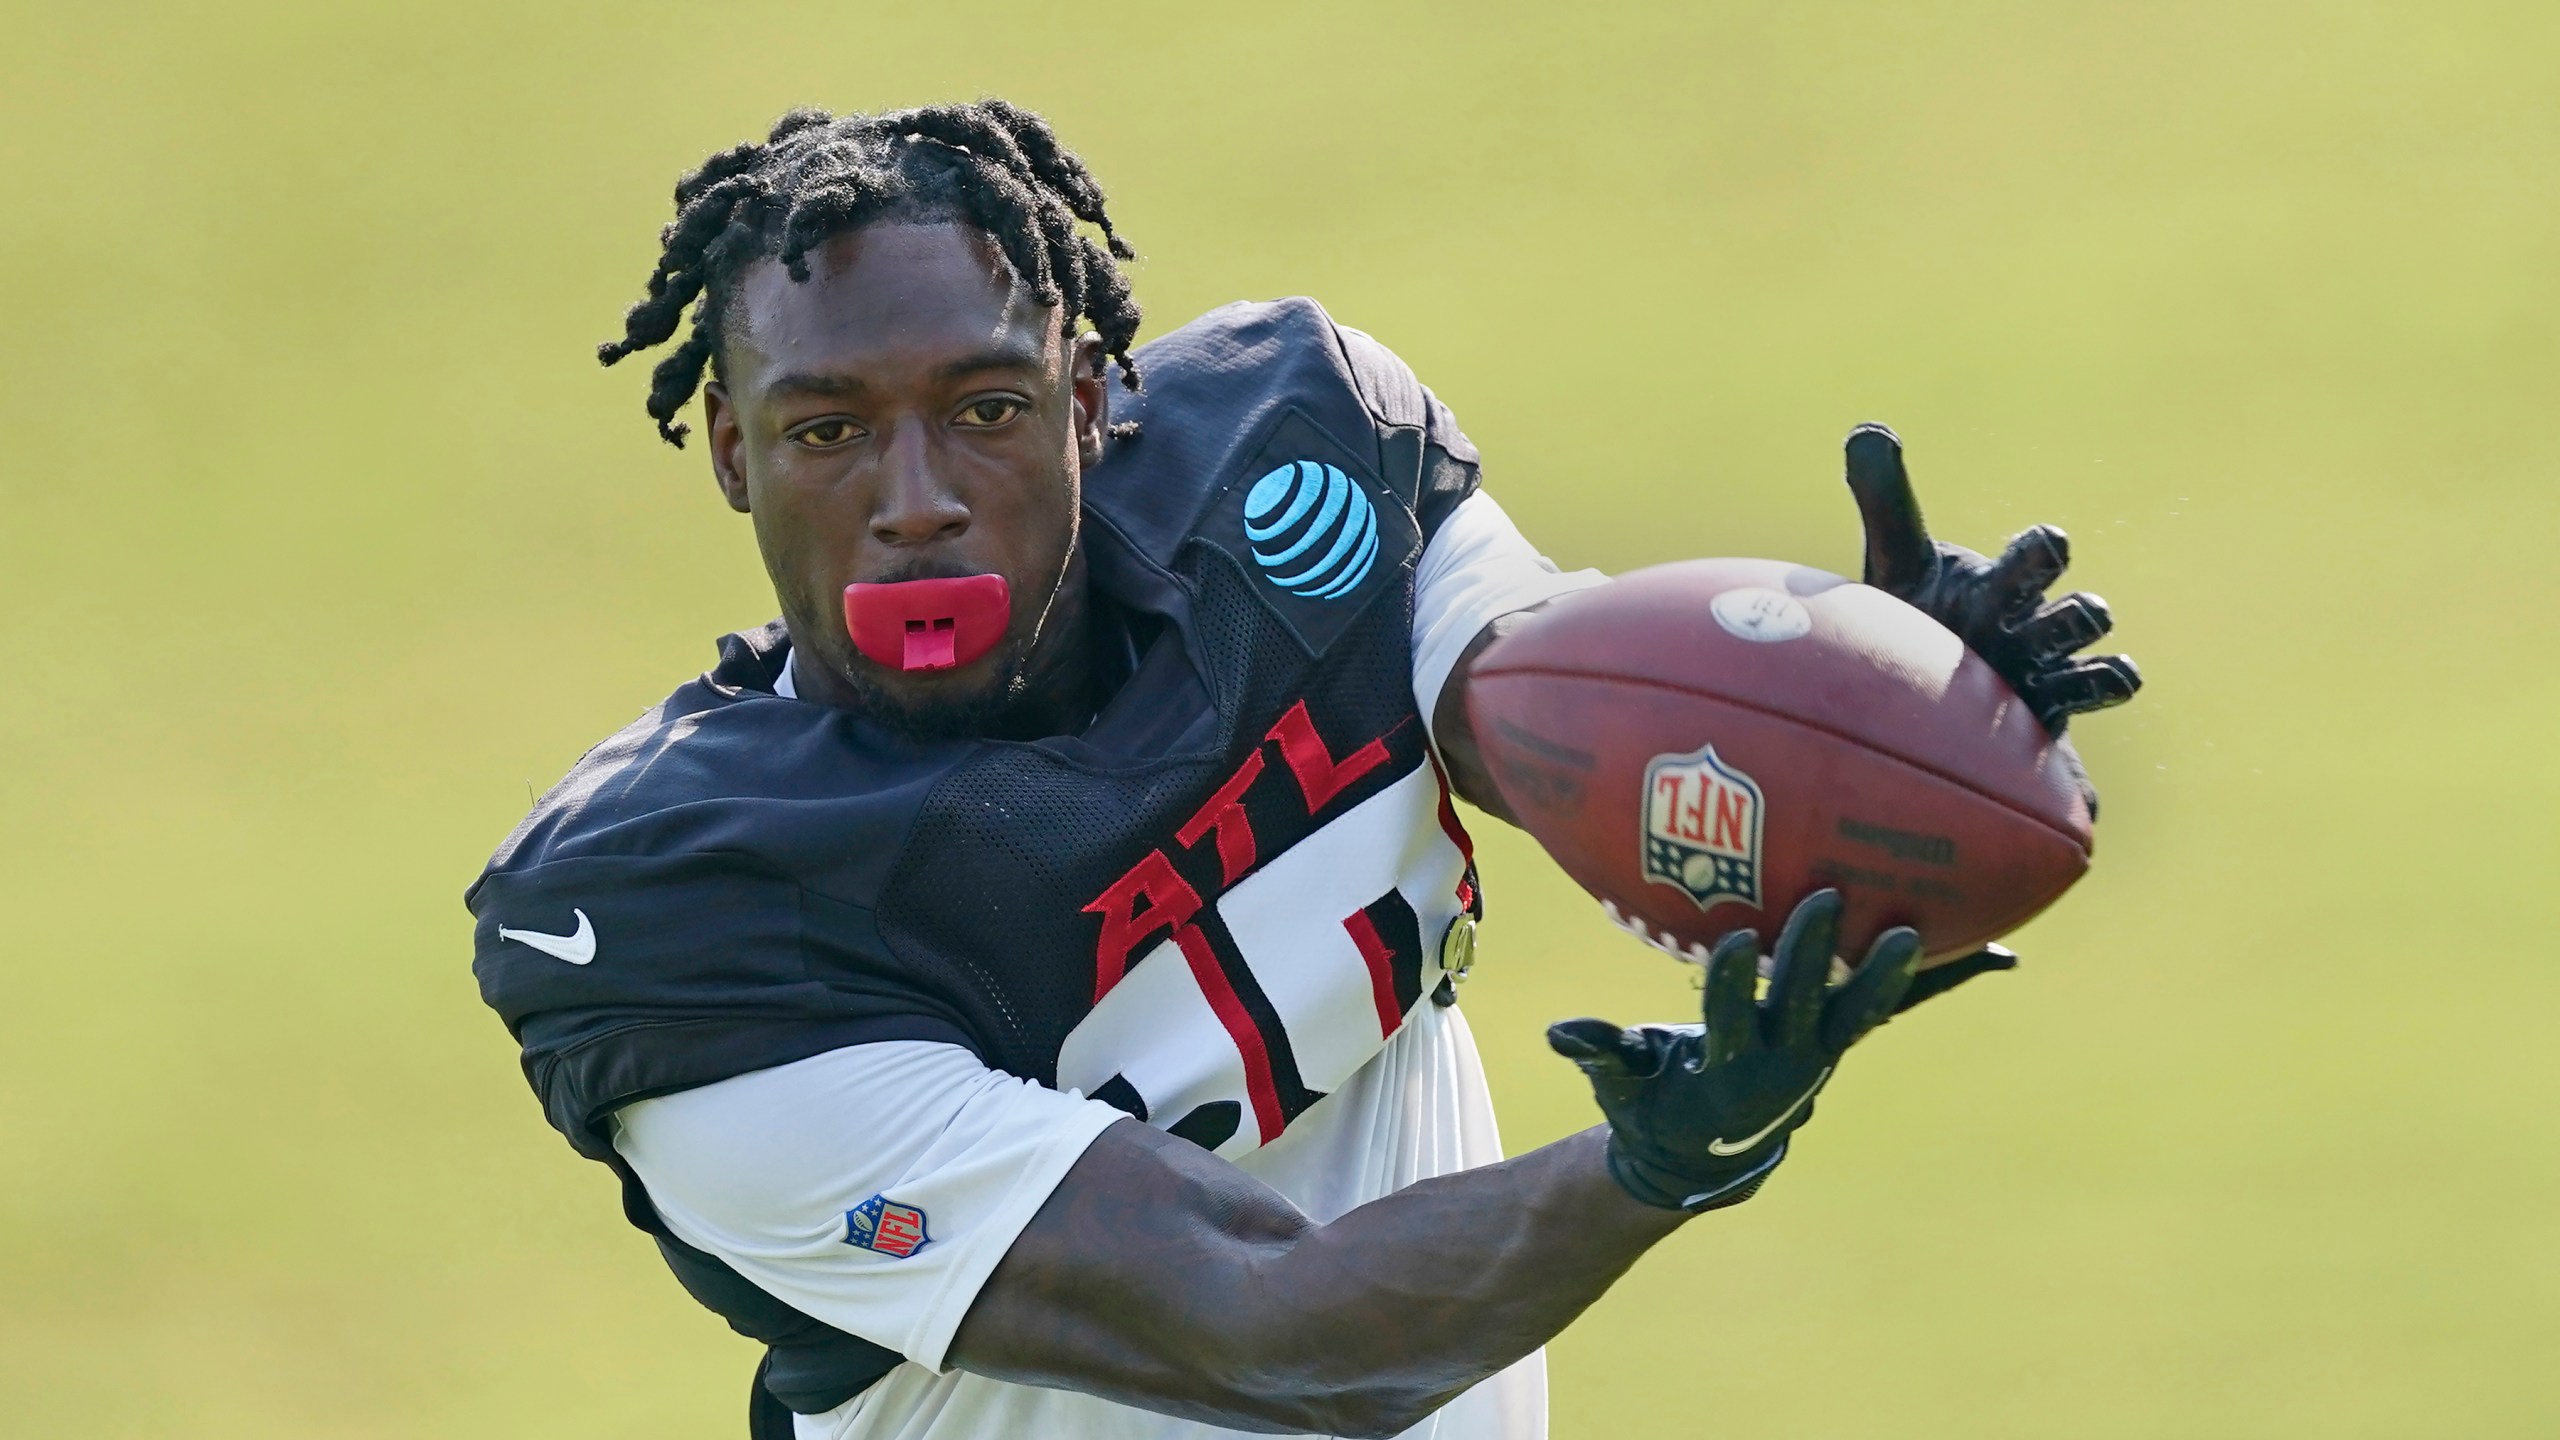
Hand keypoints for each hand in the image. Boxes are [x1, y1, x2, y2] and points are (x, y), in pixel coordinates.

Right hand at [1548, 890, 1919, 1212]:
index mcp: (1728, 1073)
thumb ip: (1601, 1056)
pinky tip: (1996, 954)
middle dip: (1812, 953)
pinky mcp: (1838, 1042)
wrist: (1709, 1157)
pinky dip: (1938, 981)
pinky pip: (1889, 1009)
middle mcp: (1784, 1066)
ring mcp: (1820, 1055)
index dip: (1730, 984)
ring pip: (1859, 1010)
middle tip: (1825, 897)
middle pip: (1802, 1004)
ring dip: (1888, 973)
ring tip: (1916, 932)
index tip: (1731, 940)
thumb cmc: (1653, 1109)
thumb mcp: (1621, 1091)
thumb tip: (1562, 1035)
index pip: (1728, 1022)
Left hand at [1843, 423, 2141, 732]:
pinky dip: (2090, 741)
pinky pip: (2078, 736)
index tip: (2050, 543)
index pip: (2036, 558)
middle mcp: (2031, 630)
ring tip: (2106, 678)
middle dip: (2083, 615)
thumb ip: (1884, 499)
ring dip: (2102, 675)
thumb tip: (1866, 433)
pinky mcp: (2038, 729)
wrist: (1913, 685)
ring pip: (2092, 676)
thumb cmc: (1917, 613)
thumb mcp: (1896, 558)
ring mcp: (2041, 681)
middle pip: (2078, 619)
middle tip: (2083, 612)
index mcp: (2001, 587)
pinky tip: (2093, 758)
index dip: (2044, 551)